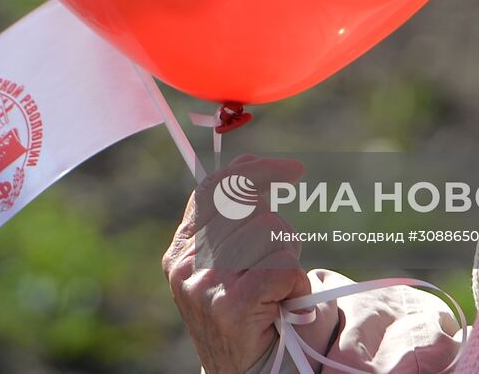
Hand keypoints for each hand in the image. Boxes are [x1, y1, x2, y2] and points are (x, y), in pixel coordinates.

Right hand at [162, 154, 310, 373]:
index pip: (216, 187)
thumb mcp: (227, 263)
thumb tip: (247, 164)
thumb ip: (230, 220)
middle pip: (252, 208)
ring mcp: (205, 285)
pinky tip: (283, 304)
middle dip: (279, 231)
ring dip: (288, 260)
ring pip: (271, 233)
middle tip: (278, 266)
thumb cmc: (244, 315)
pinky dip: (296, 284)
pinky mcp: (231, 307)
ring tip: (276, 291)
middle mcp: (186, 264)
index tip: (294, 170)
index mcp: (182, 248)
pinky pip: (283, 267)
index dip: (257, 170)